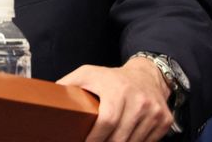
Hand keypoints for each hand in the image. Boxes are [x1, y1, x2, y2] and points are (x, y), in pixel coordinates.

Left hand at [57, 57, 173, 141]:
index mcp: (117, 90)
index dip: (95, 139)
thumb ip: (67, 86)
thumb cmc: (112, 77)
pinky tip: (123, 140)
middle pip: (120, 138)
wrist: (146, 75)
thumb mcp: (87, 74)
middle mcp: (139, 101)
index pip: (107, 121)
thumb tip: (47, 97)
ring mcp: (154, 112)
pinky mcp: (164, 121)